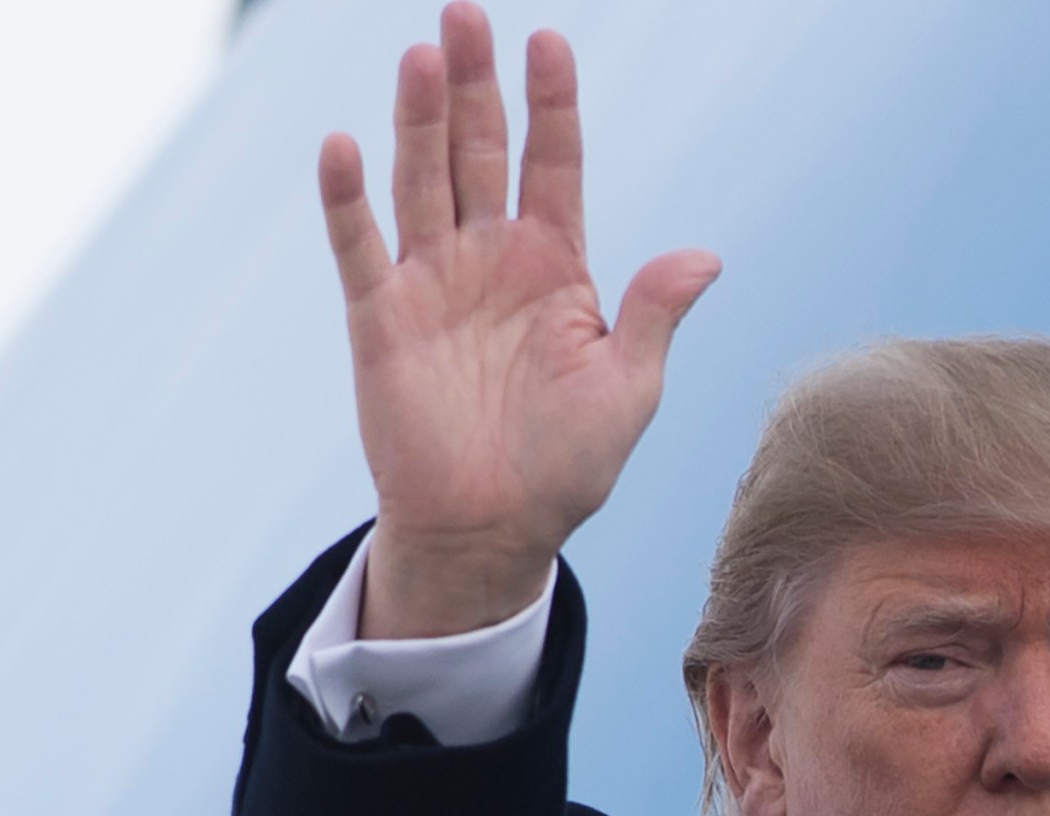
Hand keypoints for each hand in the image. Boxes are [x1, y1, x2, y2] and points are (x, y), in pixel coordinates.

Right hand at [320, 2, 720, 637]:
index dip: (551, 103)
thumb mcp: (627, 391)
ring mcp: (432, 282)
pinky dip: (348, 199)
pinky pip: (360, 247)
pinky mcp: (381, 319)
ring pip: (422, 179)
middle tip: (464, 12)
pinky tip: (344, 146)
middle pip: (481, 149)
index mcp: (556, 265)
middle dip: (474, 82)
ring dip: (418, 119)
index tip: (549, 41)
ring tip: (421, 56)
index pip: (553, 162)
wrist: (493, 531)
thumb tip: (704, 255)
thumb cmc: (568, 466)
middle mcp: (490, 258)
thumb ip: (652, 316)